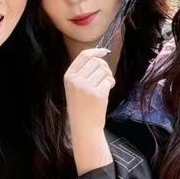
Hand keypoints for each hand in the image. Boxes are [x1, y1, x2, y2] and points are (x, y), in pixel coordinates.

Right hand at [64, 47, 114, 171]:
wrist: (84, 127)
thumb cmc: (81, 107)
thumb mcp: (75, 87)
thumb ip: (83, 72)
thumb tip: (99, 55)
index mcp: (68, 76)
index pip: (84, 56)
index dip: (96, 51)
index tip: (104, 51)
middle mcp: (76, 80)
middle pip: (96, 62)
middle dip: (104, 67)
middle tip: (105, 78)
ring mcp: (86, 87)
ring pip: (104, 70)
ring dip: (108, 77)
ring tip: (105, 86)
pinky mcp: (98, 94)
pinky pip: (109, 80)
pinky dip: (111, 84)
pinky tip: (106, 92)